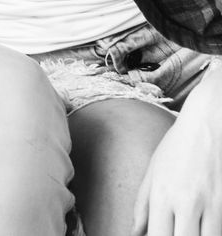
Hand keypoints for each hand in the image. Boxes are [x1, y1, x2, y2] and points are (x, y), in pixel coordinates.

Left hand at [131, 109, 221, 235]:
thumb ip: (142, 205)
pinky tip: (204, 229)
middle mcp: (186, 203)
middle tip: (175, 235)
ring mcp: (211, 203)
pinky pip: (221, 230)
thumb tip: (135, 232)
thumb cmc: (178, 146)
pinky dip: (214, 232)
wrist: (210, 122)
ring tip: (189, 233)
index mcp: (161, 196)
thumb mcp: (152, 171)